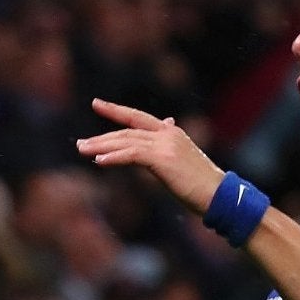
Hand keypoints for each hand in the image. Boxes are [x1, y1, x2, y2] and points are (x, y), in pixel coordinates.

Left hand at [76, 100, 224, 213]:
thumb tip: (166, 127)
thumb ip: (169, 147)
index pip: (138, 117)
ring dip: (101, 147)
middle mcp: (167, 133)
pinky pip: (132, 155)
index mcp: (171, 132)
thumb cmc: (203, 184)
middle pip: (127, 131)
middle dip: (102, 138)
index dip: (116, 110)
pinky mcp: (162, 158)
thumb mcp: (183, 161)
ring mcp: (165, 144)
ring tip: (82, 151)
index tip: (97, 104)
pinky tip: (99, 161)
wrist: (220, 195)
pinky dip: (114, 157)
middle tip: (80, 144)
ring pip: (126, 142)